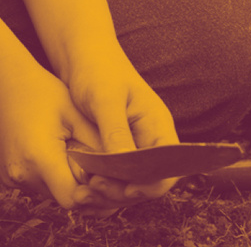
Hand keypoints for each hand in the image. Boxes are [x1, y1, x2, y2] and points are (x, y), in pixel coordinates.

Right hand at [0, 63, 101, 209]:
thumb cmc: (40, 92)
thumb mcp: (75, 114)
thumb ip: (97, 145)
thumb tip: (121, 169)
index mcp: (39, 158)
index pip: (73, 199)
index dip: (94, 194)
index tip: (109, 180)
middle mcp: (21, 175)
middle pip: (64, 198)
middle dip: (85, 187)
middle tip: (102, 168)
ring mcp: (10, 178)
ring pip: (51, 192)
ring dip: (67, 181)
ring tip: (79, 155)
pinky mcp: (5, 176)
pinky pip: (36, 185)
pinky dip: (51, 176)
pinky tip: (59, 153)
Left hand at [59, 49, 181, 210]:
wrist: (83, 57)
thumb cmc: (98, 70)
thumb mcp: (106, 99)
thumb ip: (116, 131)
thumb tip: (124, 166)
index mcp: (158, 126)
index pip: (169, 169)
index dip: (151, 185)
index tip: (124, 190)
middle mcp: (149, 140)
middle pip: (149, 183)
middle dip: (123, 193)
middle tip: (92, 190)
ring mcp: (132, 146)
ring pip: (129, 184)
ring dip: (109, 193)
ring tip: (82, 193)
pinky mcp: (114, 150)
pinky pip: (114, 178)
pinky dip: (100, 186)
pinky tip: (81, 188)